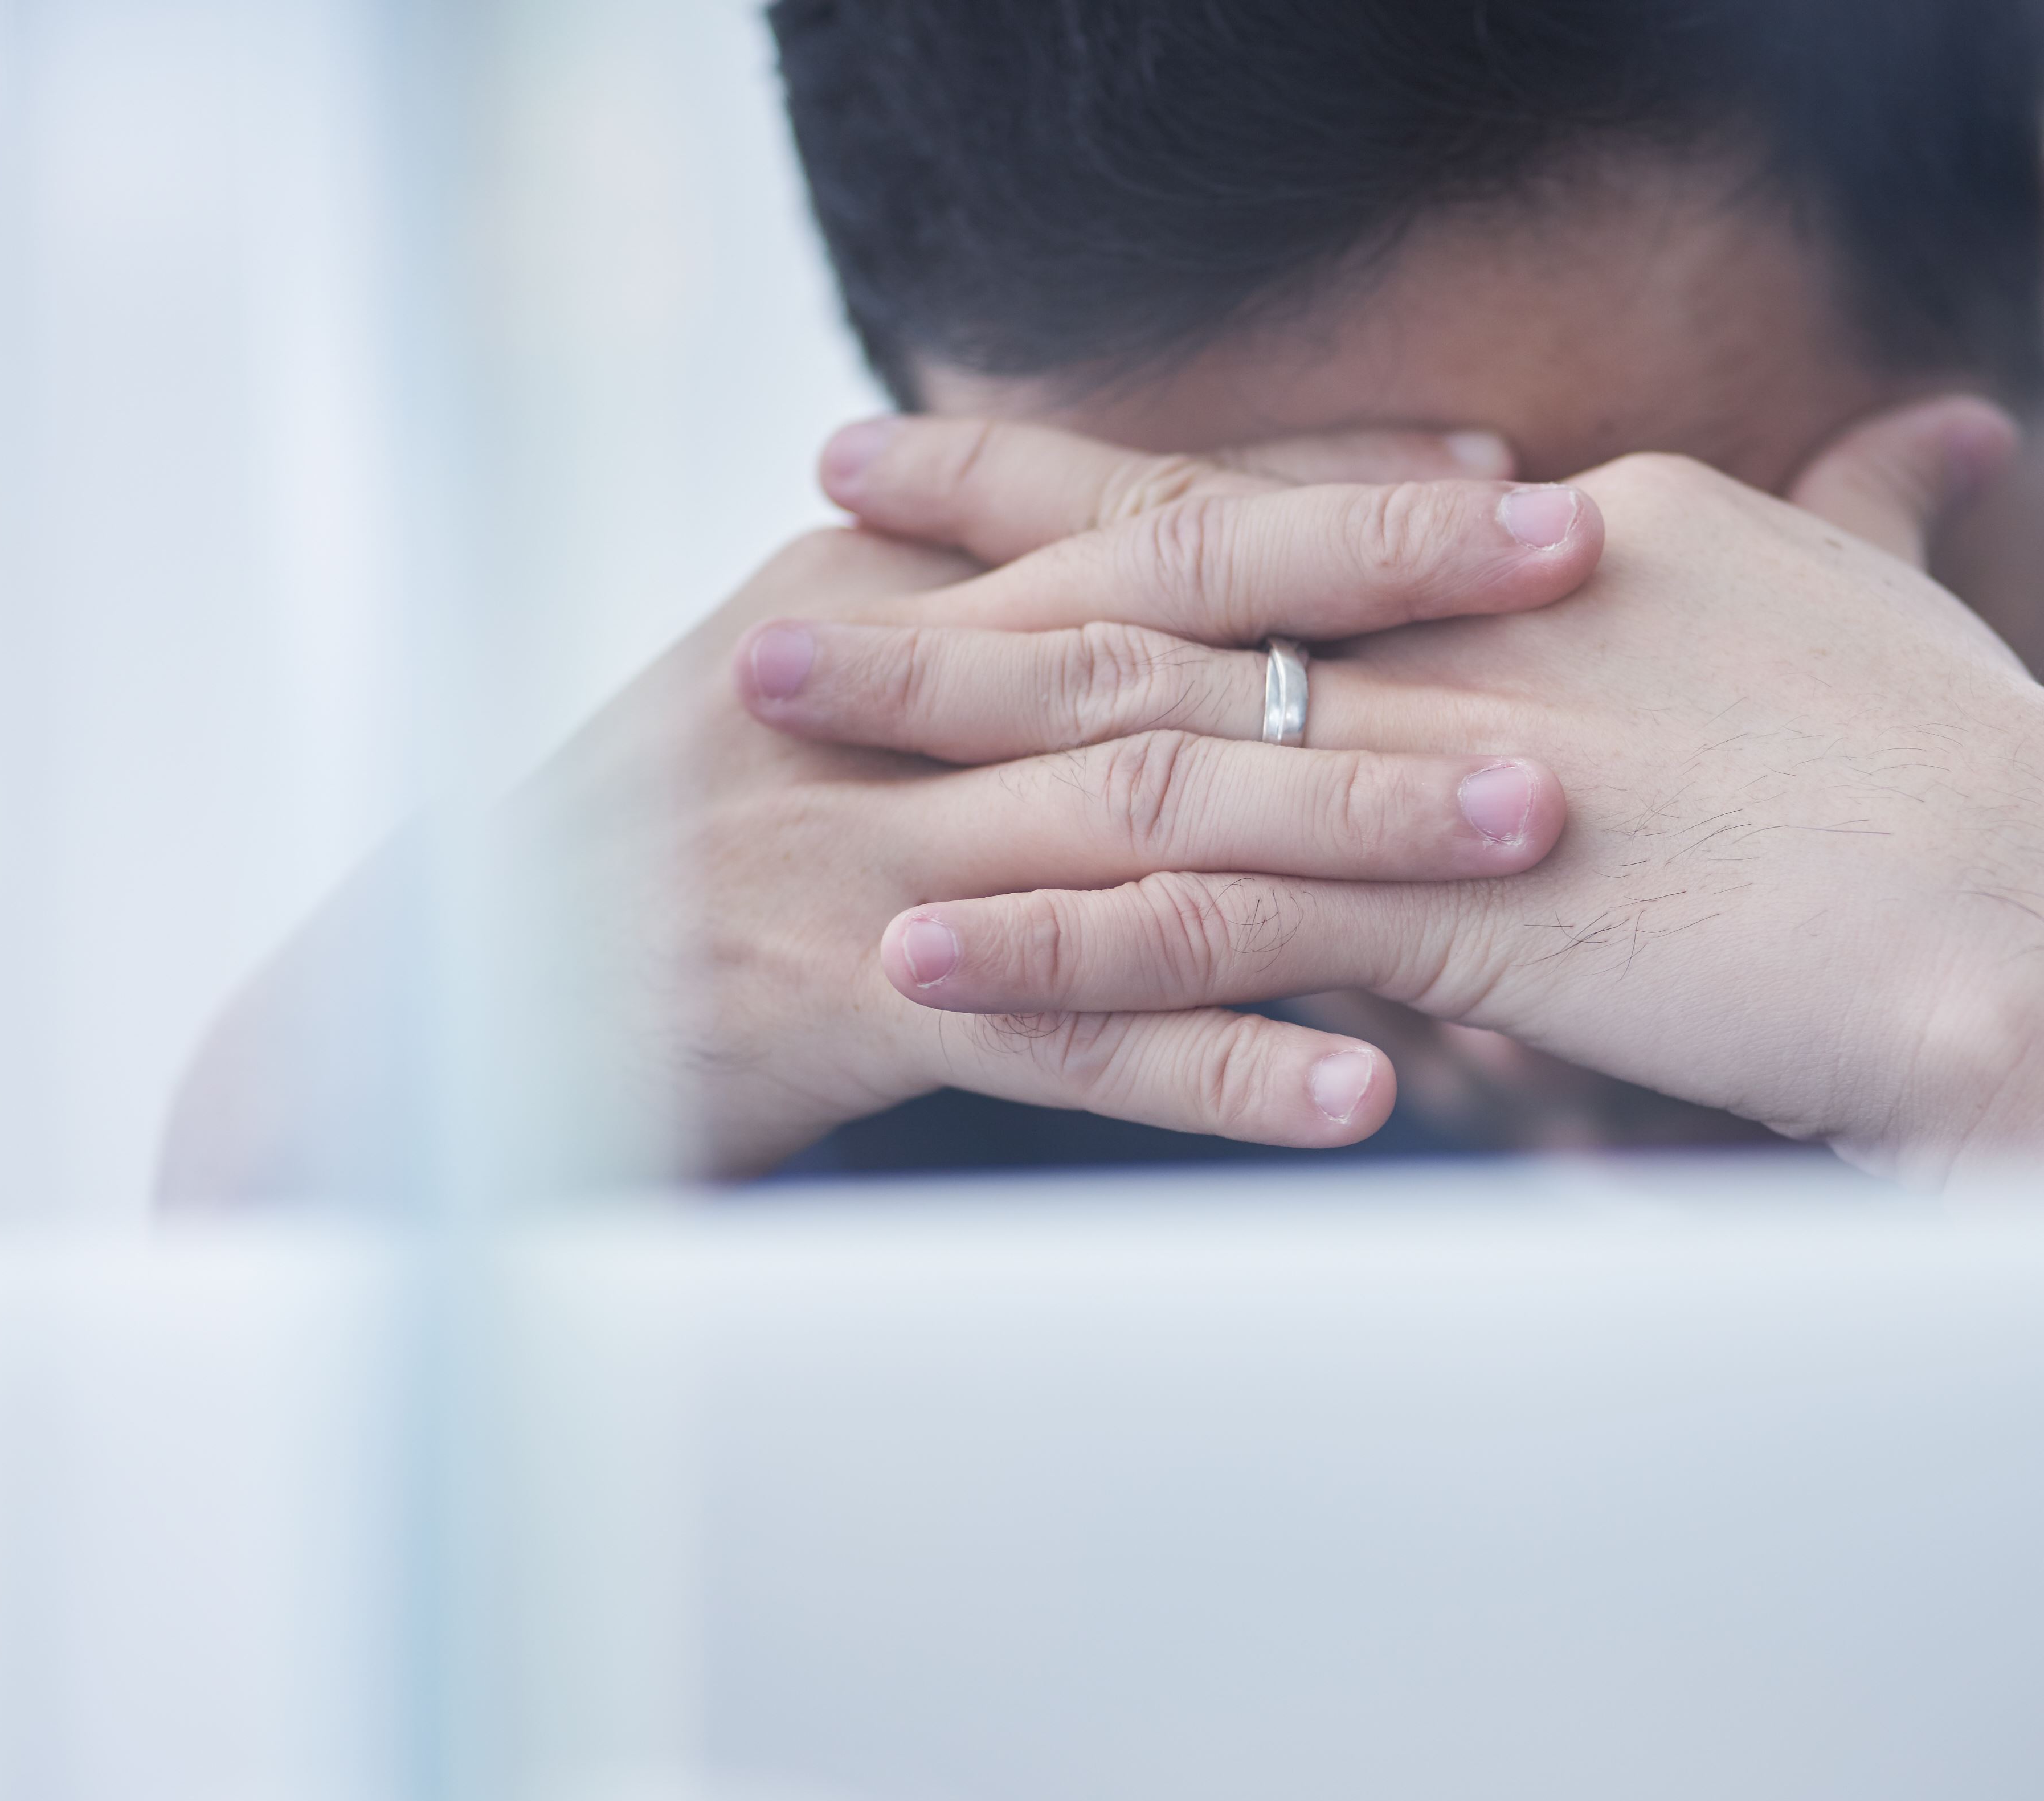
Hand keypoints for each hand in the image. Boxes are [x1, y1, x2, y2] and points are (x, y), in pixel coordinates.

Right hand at [159, 429, 1601, 1198]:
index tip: (1506, 467)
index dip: (1326, 484)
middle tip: (1586, 574)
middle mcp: (877, 700)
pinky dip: (1222, 1063)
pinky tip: (1370, 1091)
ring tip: (1538, 826)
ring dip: (1351, 825)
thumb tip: (1168, 604)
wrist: (458, 1025)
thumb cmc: (672, 860)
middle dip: (1383, 598)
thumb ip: (971, 643)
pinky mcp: (846, 1014)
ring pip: (1143, 820)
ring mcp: (864, 856)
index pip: (1134, 513)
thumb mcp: (805, 701)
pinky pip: (1070, 1039)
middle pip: (1165, 626)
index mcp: (877, 602)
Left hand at [756, 402, 2043, 1180]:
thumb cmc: (2030, 828)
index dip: (1174, 476)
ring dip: (953, 715)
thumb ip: (1885, 543)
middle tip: (821, 516)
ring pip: (1158, 714)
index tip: (1039, 464)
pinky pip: (1211, 918)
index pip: (1334, 498)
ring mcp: (1478, 753)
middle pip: (1204, 562)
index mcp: (1603, 542)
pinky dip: (1053, 930)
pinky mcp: (1465, 914)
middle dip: (994, 540)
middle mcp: (1514, 607)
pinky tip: (913, 938)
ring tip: (770, 704)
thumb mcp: (1931, 637)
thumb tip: (1919, 455)